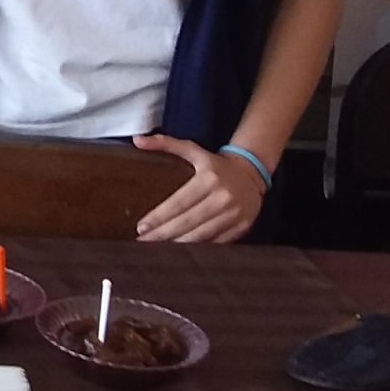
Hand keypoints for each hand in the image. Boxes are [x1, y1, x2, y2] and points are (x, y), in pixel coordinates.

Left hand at [134, 134, 265, 242]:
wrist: (252, 174)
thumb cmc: (216, 164)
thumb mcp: (193, 149)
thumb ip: (165, 144)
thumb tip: (137, 140)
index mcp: (209, 179)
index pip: (179, 203)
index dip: (159, 217)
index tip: (142, 227)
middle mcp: (223, 197)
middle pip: (188, 222)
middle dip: (163, 234)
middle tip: (143, 241)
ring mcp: (234, 214)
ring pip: (202, 235)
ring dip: (178, 245)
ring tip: (157, 249)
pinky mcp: (242, 227)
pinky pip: (216, 242)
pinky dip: (198, 248)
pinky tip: (181, 250)